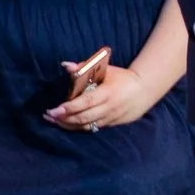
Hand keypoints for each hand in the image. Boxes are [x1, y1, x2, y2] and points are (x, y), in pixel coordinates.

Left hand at [46, 63, 161, 130]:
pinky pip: (92, 128)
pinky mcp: (111, 124)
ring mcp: (110, 118)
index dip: (69, 108)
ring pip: (86, 126)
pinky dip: (78, 127)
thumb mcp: (107, 70)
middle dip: (64, 119)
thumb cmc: (123, 78)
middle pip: (83, 117)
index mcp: (108, 93)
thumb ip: (85, 67)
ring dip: (68, 125)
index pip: (86, 103)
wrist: (145, 90)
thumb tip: (66, 66)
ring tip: (54, 121)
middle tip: (49, 116)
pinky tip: (67, 124)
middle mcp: (109, 108)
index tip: (54, 110)